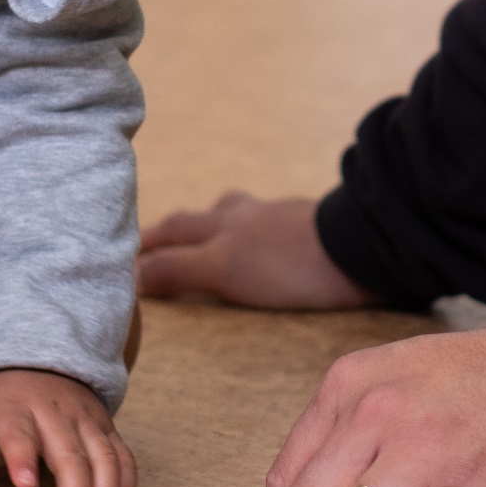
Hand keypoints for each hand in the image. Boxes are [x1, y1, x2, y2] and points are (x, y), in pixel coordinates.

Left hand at [0, 367, 134, 486]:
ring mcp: (85, 421)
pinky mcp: (106, 429)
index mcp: (13, 410)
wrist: (39, 357)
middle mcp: (54, 413)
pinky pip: (123, 458)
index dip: (22, 456)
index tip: (25, 484)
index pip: (17, 434)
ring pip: (104, 457)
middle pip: (69, 454)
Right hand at [139, 191, 377, 308]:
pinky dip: (251, 228)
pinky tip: (263, 237)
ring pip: (235, 214)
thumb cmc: (290, 263)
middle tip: (149, 241)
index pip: (172, 235)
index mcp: (221, 225)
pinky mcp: (311, 228)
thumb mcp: (223, 269)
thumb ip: (177, 269)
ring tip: (205, 230)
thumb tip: (129, 272)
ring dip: (212, 222)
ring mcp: (280, 218)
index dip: (146, 248)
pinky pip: (268, 224)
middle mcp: (246, 215)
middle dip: (171, 231)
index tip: (123, 257)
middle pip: (198, 220)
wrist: (362, 247)